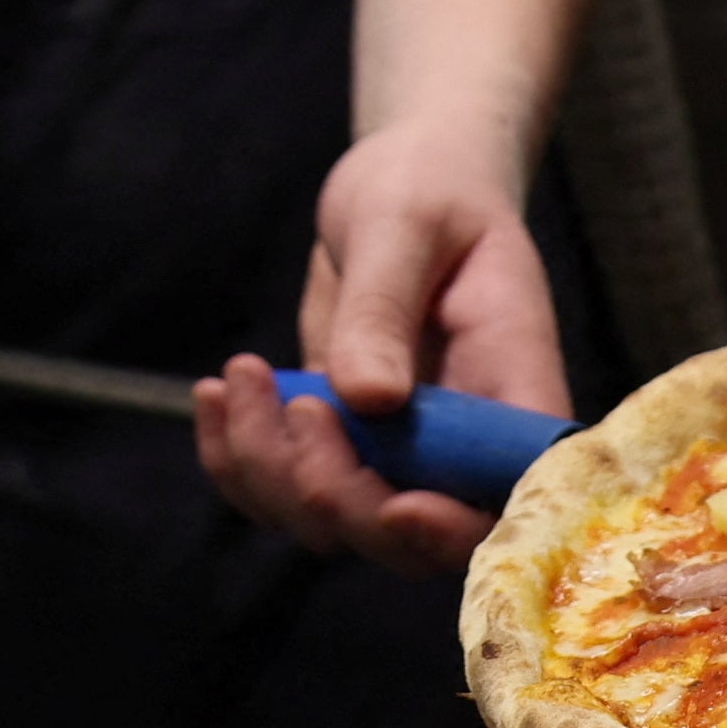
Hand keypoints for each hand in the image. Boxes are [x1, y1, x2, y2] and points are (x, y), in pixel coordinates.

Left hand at [194, 120, 565, 576]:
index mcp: (510, 392)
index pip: (503, 499)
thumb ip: (385, 308)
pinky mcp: (338, 445)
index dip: (452, 530)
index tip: (392, 505)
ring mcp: (395, 455)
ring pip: (330, 524)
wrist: (400, 187)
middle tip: (295, 403)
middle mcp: (459, 445)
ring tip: (238, 379)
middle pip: (406, 540)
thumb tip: (368, 400)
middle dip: (334, 495)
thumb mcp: (404, 225)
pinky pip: (280, 490)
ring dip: (267, 472)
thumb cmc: (425, 189)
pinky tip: (216, 394)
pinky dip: (235, 460)